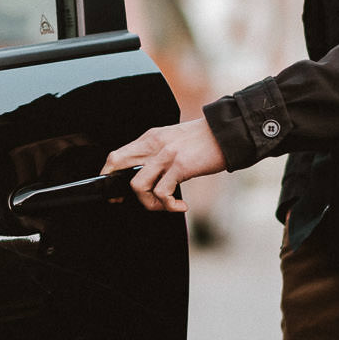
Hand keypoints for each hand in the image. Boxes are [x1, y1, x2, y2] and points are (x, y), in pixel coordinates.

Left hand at [104, 117, 226, 213]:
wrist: (229, 133)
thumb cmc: (205, 141)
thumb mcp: (174, 140)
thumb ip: (158, 154)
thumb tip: (147, 175)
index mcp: (151, 138)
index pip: (117, 155)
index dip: (109, 174)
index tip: (114, 190)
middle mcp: (154, 144)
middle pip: (117, 165)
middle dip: (117, 189)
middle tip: (125, 201)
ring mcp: (166, 155)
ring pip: (137, 185)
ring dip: (148, 202)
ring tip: (165, 205)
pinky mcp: (180, 166)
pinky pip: (163, 193)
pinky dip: (170, 205)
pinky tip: (180, 206)